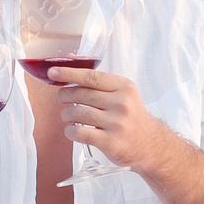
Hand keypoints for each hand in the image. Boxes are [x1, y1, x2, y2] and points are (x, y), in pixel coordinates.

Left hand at [46, 66, 170, 167]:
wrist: (150, 144)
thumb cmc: (130, 115)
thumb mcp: (122, 93)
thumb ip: (98, 80)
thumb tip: (69, 59)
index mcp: (124, 87)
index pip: (92, 77)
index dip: (69, 74)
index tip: (53, 72)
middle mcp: (122, 103)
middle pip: (81, 94)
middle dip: (65, 96)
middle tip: (63, 99)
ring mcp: (116, 123)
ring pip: (77, 113)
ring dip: (66, 114)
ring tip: (68, 116)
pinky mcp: (110, 142)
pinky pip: (79, 133)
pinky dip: (70, 131)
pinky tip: (72, 130)